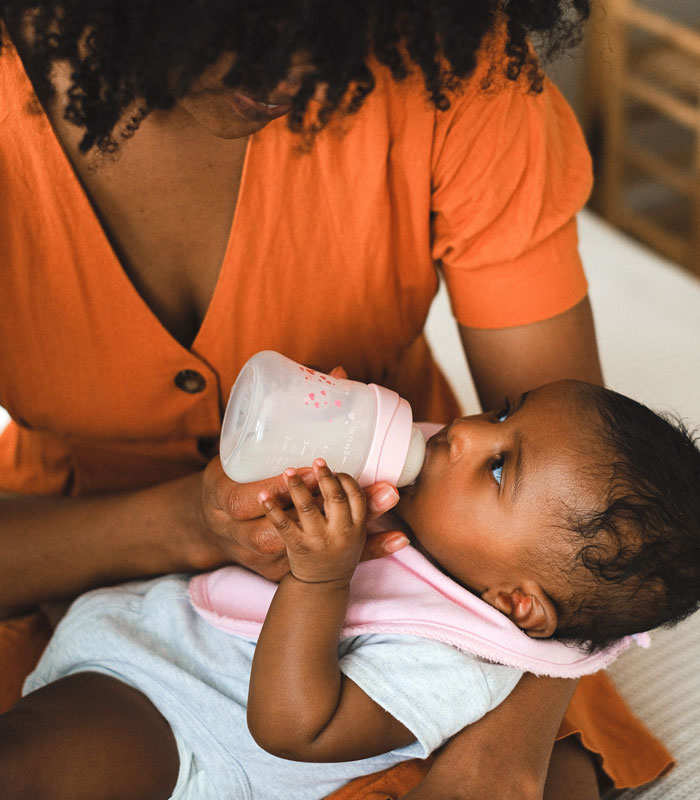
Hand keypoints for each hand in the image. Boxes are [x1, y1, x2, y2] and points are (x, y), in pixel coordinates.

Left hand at [259, 460, 366, 585]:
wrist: (321, 586)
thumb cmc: (341, 553)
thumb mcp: (362, 536)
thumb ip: (376, 513)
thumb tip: (394, 491)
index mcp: (357, 527)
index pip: (356, 495)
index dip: (345, 479)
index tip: (334, 470)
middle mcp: (339, 533)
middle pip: (333, 498)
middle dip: (324, 477)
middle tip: (316, 461)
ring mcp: (317, 540)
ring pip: (306, 507)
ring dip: (297, 486)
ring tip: (289, 471)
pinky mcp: (296, 546)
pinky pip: (283, 524)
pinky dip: (272, 508)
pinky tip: (264, 496)